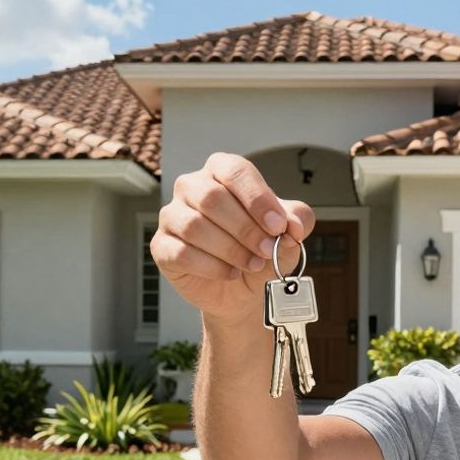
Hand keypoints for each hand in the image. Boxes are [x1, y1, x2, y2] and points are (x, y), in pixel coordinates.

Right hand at [151, 153, 315, 323]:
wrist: (241, 288)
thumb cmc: (260, 249)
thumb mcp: (287, 233)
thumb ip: (298, 220)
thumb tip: (294, 224)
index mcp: (221, 171)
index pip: (235, 171)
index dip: (257, 198)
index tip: (278, 226)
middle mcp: (192, 187)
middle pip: (212, 198)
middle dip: (245, 228)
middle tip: (266, 250)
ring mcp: (172, 215)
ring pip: (194, 226)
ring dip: (230, 249)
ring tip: (251, 264)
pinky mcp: (162, 246)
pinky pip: (181, 253)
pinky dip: (211, 267)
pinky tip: (230, 273)